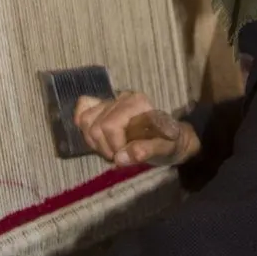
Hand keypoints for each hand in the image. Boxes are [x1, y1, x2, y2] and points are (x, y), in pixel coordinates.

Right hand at [74, 91, 200, 167]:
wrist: (172, 137)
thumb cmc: (169, 143)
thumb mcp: (165, 150)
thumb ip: (146, 151)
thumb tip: (120, 158)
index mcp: (138, 103)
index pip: (109, 125)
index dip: (113, 146)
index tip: (126, 157)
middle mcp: (123, 97)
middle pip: (96, 126)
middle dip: (105, 147)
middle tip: (119, 156)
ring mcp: (112, 100)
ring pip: (86, 120)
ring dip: (94, 141)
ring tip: (111, 149)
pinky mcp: (103, 105)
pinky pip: (83, 108)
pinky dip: (84, 126)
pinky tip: (97, 138)